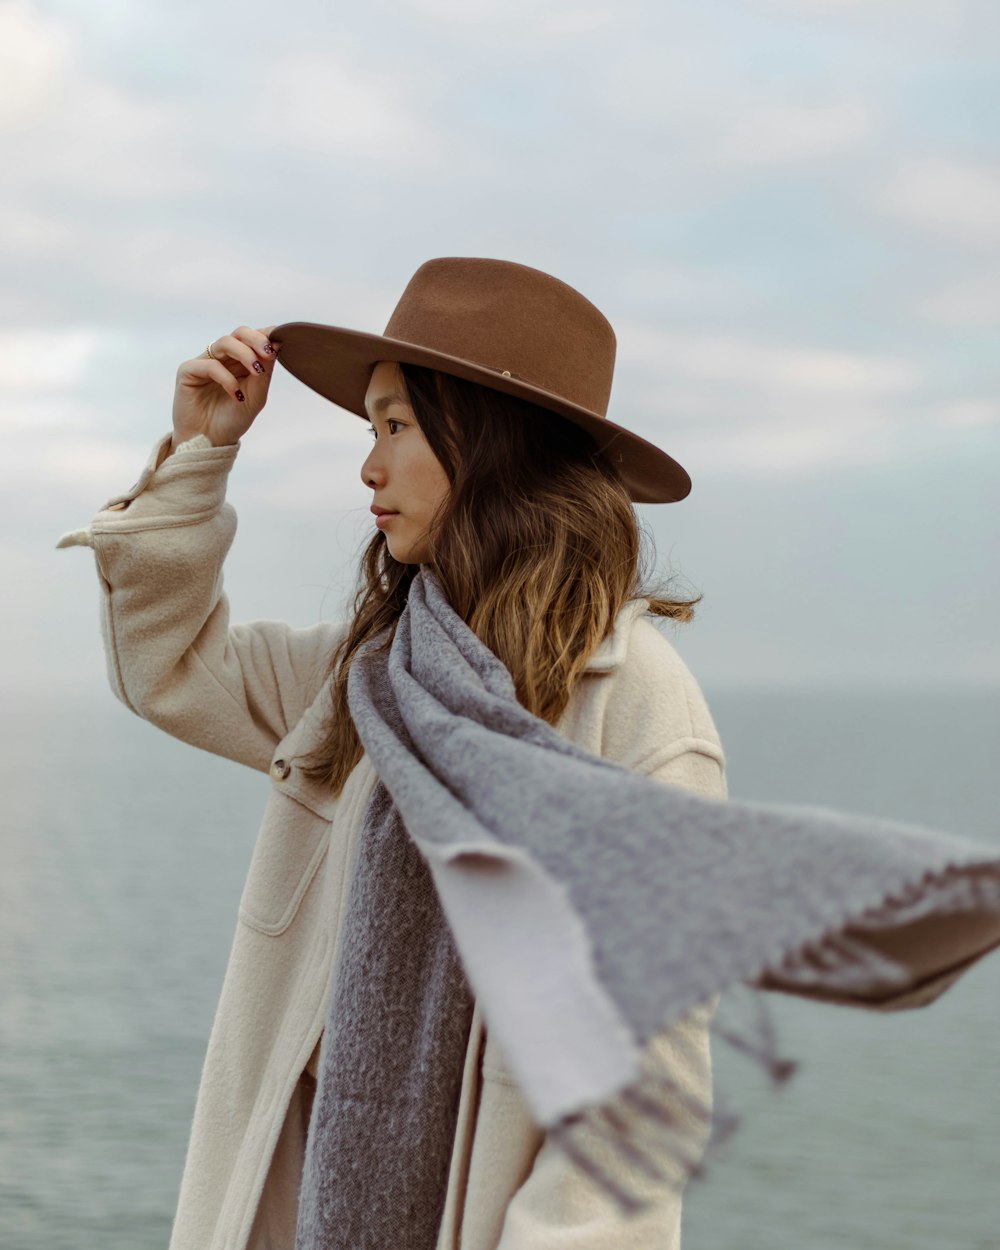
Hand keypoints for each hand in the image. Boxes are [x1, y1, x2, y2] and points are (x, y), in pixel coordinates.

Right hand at [171, 325, 280, 449]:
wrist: (209, 442)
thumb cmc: (232, 420)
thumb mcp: (256, 397)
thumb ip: (265, 372)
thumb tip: (277, 345)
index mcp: (239, 362)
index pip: (253, 339)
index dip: (267, 335)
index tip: (283, 339)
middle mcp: (223, 358)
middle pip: (239, 333)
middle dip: (257, 339)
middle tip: (269, 352)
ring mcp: (205, 362)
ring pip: (225, 342)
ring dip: (245, 354)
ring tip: (257, 371)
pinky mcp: (188, 371)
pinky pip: (210, 365)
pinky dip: (227, 378)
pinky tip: (236, 395)